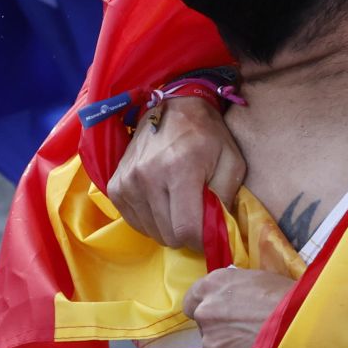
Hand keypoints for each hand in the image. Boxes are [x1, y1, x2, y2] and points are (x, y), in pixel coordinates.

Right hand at [108, 96, 247, 250]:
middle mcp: (148, 177)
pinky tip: (162, 202)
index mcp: (180, 170)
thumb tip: (219, 232)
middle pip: (168, 235)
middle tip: (196, 217)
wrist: (173, 106)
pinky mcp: (116, 186)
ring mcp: (128, 182)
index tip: (209, 234)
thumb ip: (227, 197)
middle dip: (186, 234)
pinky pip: (134, 222)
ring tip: (179, 205)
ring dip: (168, 227)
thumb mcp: (232, 161)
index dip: (201, 240)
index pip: (186, 229)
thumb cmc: (208, 135)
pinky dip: (151, 220)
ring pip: (151, 232)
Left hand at [183, 267, 295, 347]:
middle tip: (252, 336)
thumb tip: (240, 301)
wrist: (308, 329)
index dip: (208, 309)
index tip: (223, 315)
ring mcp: (212, 346)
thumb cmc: (292, 298)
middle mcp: (206, 314)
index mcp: (213, 286)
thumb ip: (240, 291)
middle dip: (225, 333)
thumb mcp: (262, 280)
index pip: (192, 301)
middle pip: (208, 328)